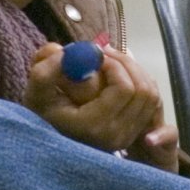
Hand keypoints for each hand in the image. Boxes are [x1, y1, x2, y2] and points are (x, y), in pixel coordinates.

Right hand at [24, 41, 169, 159]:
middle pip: (143, 90)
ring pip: (151, 94)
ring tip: (112, 62)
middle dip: (128, 64)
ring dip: (135, 71)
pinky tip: (119, 76)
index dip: (115, 65)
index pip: (123, 89)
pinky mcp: (134, 133)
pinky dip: (140, 82)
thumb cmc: (44, 109)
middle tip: (107, 52)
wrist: (52, 129)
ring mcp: (128, 136)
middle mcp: (116, 135)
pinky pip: (151, 102)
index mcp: (94, 125)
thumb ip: (46, 71)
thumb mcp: (37, 89)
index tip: (98, 55)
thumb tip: (64, 53)